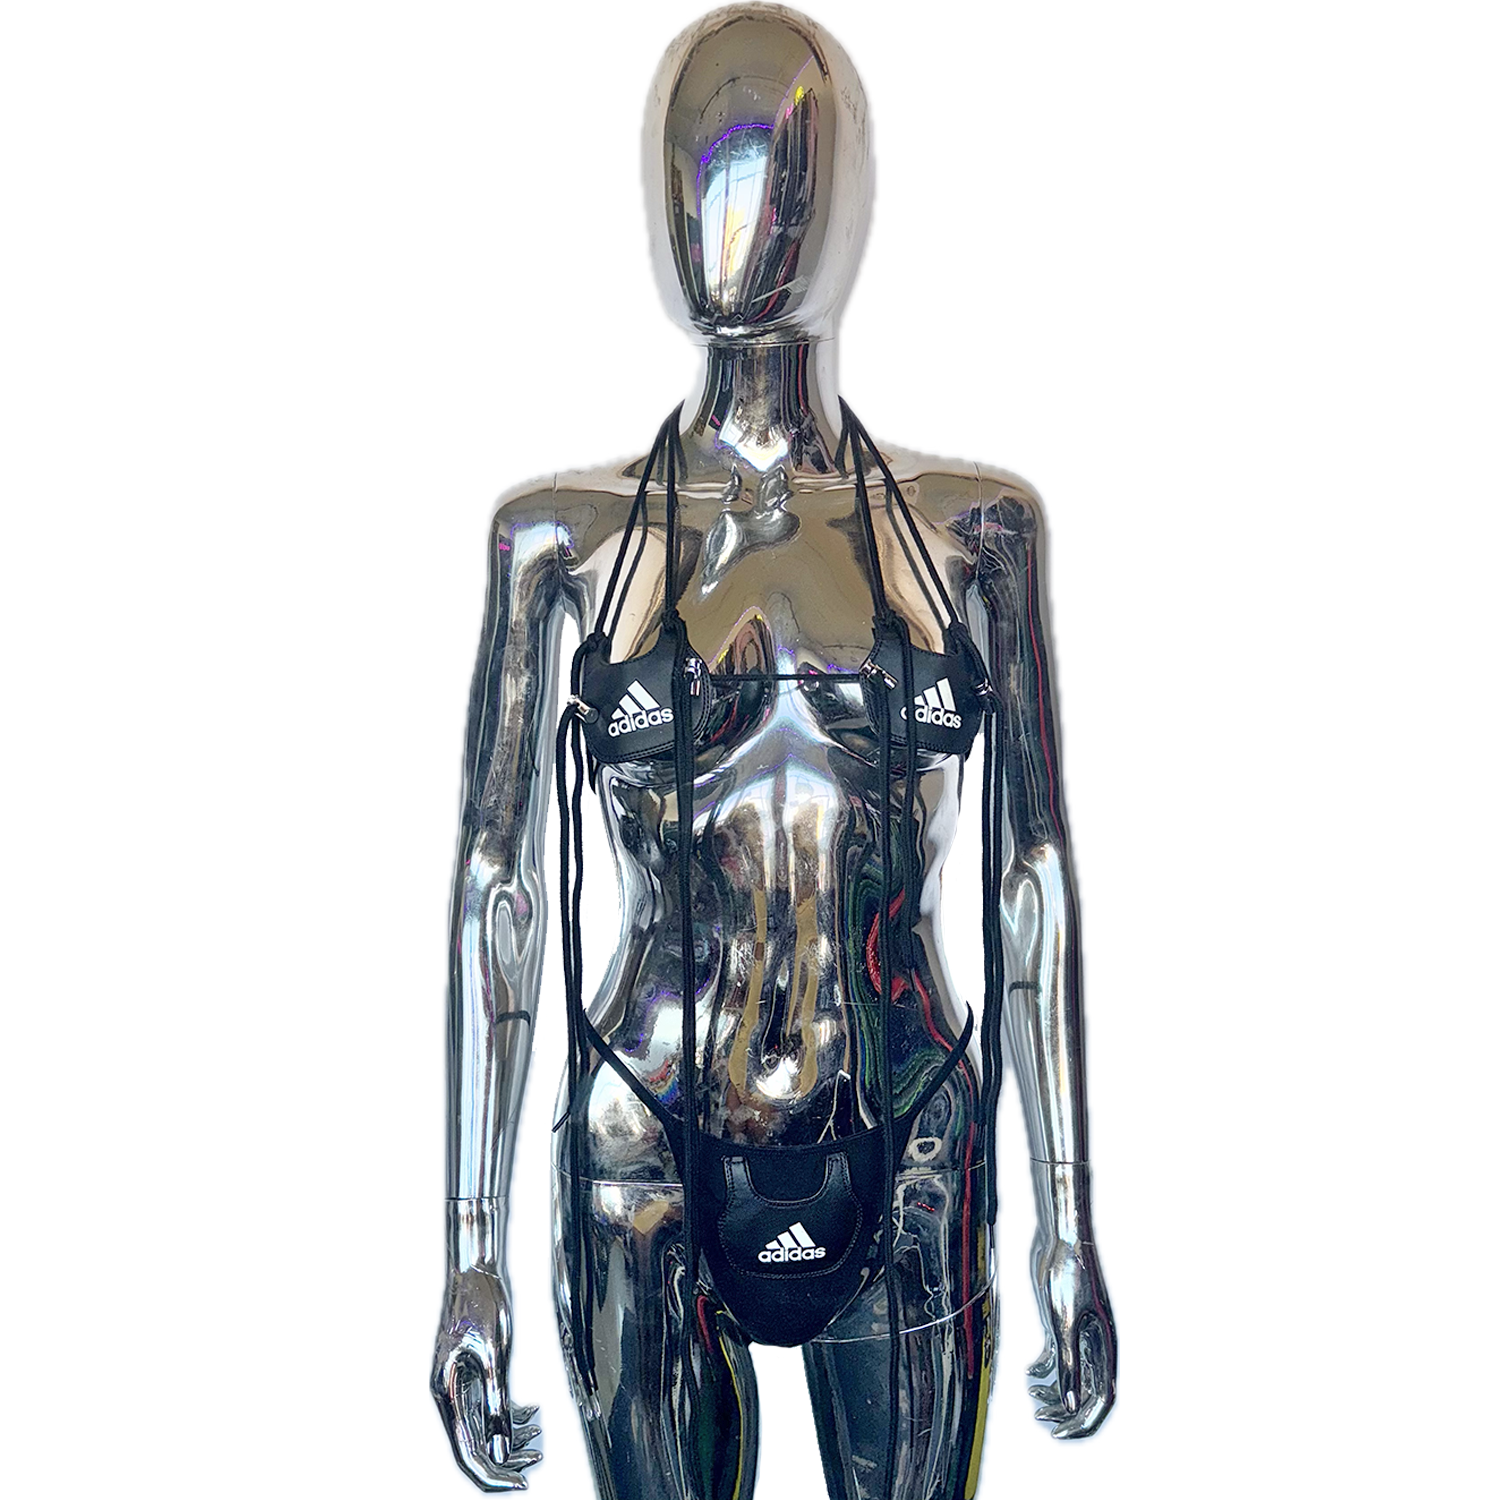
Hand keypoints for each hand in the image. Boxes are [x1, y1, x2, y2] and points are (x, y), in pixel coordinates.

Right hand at [431, 1264, 541, 1489]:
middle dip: (505, 1459)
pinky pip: (488, 1407)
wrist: (475, 1268)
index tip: (520, 1484)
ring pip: (483, 1428)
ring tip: (537, 1440)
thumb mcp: (494, 1355)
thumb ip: (497, 1403)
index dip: (493, 1474)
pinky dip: (509, 1415)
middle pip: (474, 1445)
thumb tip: (502, 1447)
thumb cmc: (480, 1303)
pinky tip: (531, 1414)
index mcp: (447, 1394)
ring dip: (510, 1439)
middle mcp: (450, 1394)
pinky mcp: (473, 1373)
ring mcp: (460, 1385)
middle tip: (535, 1462)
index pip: (467, 1452)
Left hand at [1026, 1228, 1116, 1437]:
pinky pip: (1059, 1357)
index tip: (1057, 1433)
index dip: (1083, 1422)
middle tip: (1040, 1418)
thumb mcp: (1064, 1324)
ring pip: (1072, 1376)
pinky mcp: (1064, 1321)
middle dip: (1066, 1411)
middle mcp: (1096, 1345)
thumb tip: (1072, 1406)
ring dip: (1054, 1392)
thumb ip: (1068, 1365)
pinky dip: (1045, 1369)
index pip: (1102, 1400)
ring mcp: (1080, 1333)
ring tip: (1031, 1397)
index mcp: (1104, 1348)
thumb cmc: (1068, 1275)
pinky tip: (1028, 1374)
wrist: (1061, 1238)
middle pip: (1087, 1393)